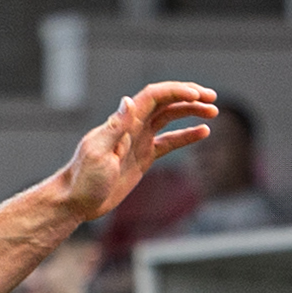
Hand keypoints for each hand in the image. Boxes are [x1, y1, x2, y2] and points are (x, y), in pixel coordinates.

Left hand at [61, 81, 218, 220]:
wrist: (77, 200)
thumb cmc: (83, 178)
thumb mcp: (98, 153)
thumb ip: (115, 127)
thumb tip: (129, 101)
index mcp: (124, 123)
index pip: (154, 97)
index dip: (176, 91)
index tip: (197, 96)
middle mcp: (134, 126)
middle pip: (166, 102)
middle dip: (189, 97)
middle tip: (212, 98)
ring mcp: (140, 141)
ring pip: (170, 118)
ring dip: (191, 112)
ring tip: (213, 111)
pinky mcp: (144, 157)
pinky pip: (169, 142)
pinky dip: (186, 136)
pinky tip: (203, 132)